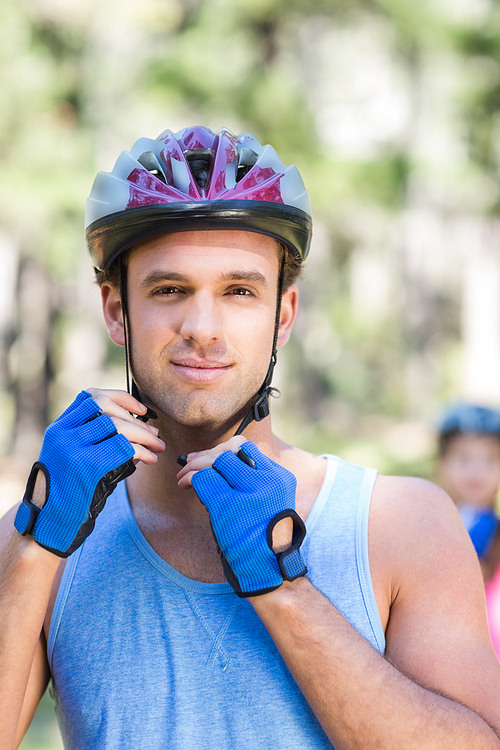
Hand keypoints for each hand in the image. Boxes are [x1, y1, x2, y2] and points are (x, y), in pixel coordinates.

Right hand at [14, 389, 164, 557]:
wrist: (49, 522)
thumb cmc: (70, 491)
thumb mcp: (76, 457)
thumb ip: (100, 440)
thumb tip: (147, 428)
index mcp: (59, 428)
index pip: (91, 396)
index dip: (120, 397)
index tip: (141, 409)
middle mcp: (62, 433)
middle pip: (106, 409)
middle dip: (137, 421)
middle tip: (155, 434)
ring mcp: (71, 449)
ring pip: (116, 426)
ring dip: (144, 435)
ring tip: (158, 446)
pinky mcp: (85, 467)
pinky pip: (122, 448)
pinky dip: (142, 451)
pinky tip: (150, 459)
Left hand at [180, 439, 306, 596]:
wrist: (269, 570)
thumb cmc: (262, 539)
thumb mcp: (268, 503)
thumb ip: (250, 481)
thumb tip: (212, 459)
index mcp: (280, 477)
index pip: (247, 447)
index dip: (223, 449)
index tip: (209, 458)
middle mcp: (268, 481)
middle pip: (229, 450)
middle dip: (205, 455)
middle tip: (189, 464)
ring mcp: (250, 493)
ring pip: (215, 462)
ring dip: (194, 466)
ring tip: (183, 476)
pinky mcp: (230, 507)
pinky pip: (203, 480)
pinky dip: (190, 479)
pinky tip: (185, 485)